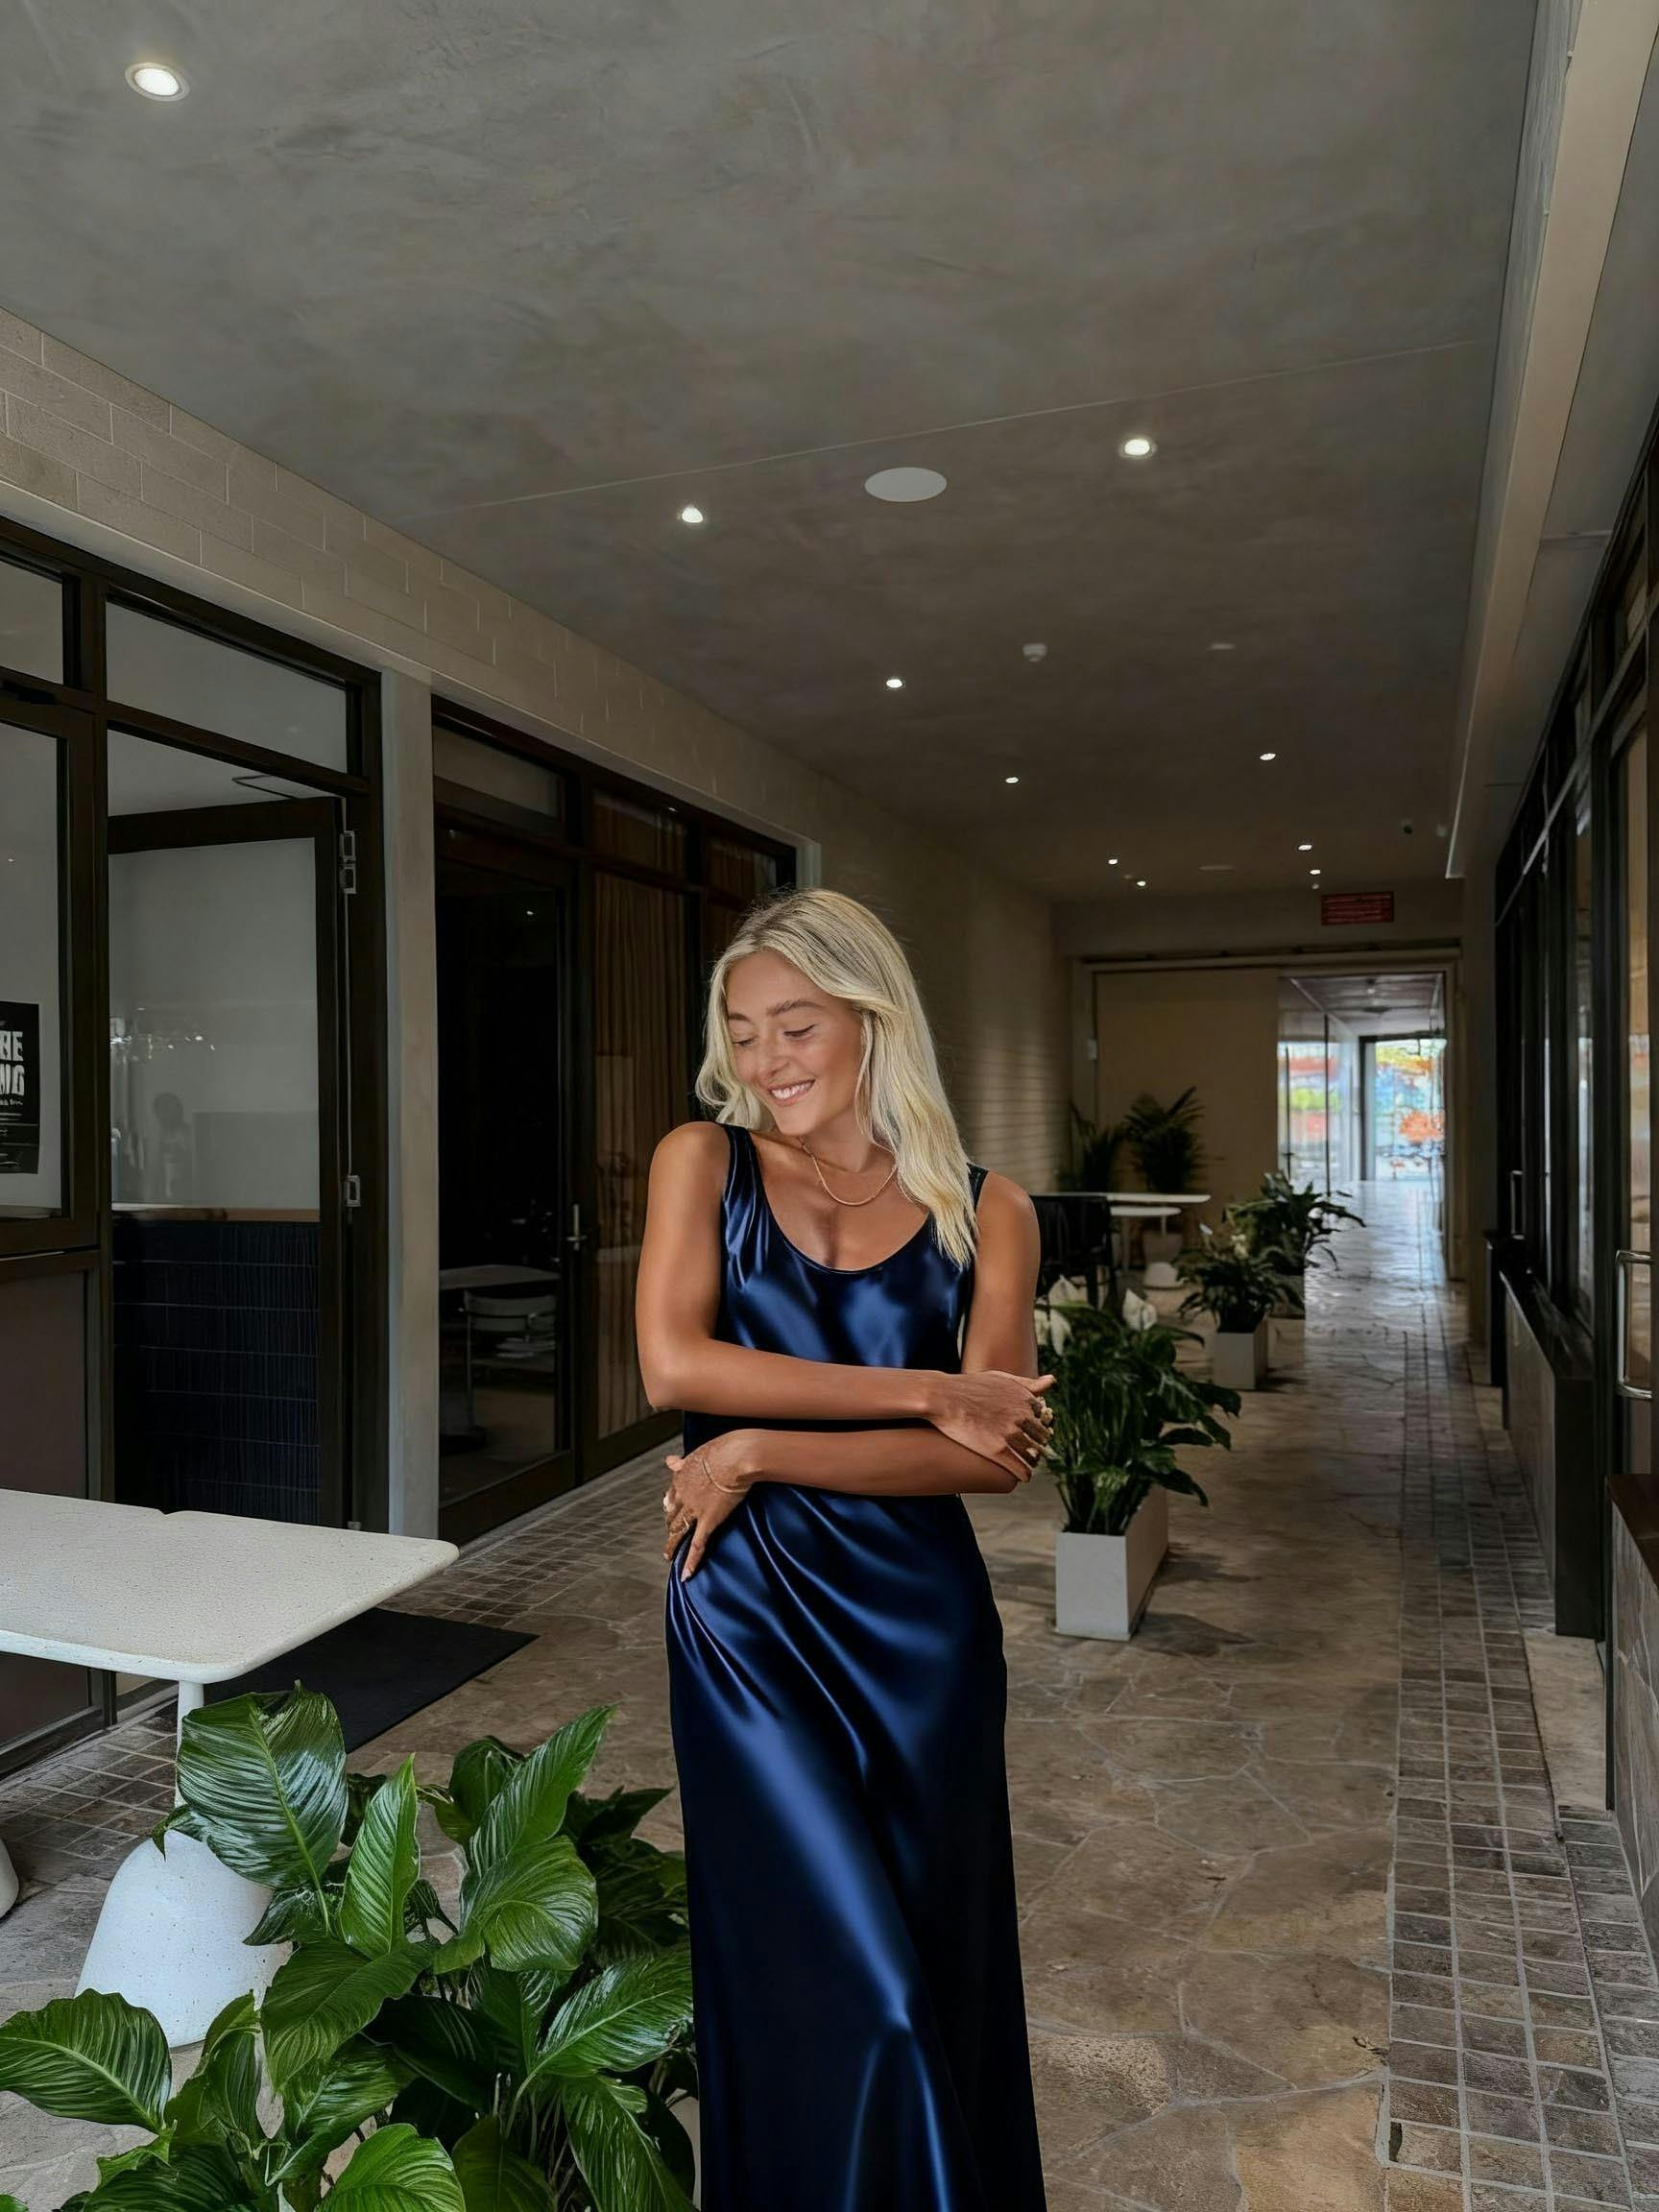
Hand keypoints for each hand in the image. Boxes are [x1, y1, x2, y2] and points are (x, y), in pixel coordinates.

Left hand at [662, 1433, 756, 1578]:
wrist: (737, 1456)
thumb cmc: (723, 1449)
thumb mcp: (698, 1452)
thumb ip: (683, 1461)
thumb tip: (669, 1461)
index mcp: (681, 1478)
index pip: (671, 1495)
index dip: (670, 1504)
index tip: (669, 1508)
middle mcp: (683, 1496)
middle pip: (672, 1515)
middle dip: (670, 1524)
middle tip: (670, 1534)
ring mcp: (695, 1510)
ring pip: (679, 1530)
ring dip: (672, 1545)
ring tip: (668, 1555)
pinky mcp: (709, 1521)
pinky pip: (698, 1544)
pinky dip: (691, 1561)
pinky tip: (686, 1575)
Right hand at [927, 1371, 1054, 1483]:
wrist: (942, 1397)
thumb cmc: (968, 1386)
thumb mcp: (1001, 1378)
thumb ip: (1027, 1382)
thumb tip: (1052, 1380)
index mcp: (1025, 1400)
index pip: (1044, 1421)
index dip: (1037, 1429)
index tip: (1031, 1434)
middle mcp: (1021, 1417)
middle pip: (1041, 1439)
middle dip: (1036, 1445)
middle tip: (1029, 1451)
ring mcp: (1010, 1435)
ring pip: (1033, 1456)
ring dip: (1031, 1461)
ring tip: (1024, 1464)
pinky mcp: (998, 1451)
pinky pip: (1021, 1469)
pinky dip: (1024, 1474)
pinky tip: (1021, 1475)